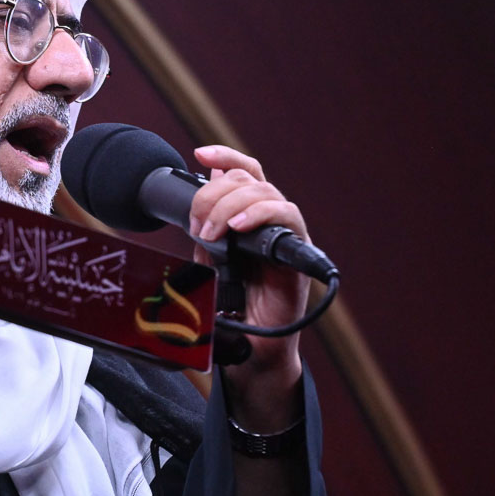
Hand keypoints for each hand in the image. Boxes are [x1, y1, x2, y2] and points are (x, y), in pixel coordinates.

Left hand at [188, 145, 309, 430]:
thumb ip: (206, 225)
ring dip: (231, 206)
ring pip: (265, 193)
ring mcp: (285, 234)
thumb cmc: (232, 302)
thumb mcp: (208, 257)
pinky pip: (287, 217)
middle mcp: (270, 219)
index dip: (225, 157)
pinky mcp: (297, 252)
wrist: (249, 342)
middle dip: (216, 194)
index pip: (244, 173)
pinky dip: (261, 214)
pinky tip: (240, 226)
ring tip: (211, 231)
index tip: (199, 153)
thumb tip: (200, 189)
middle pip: (249, 181)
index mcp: (249, 215)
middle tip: (197, 224)